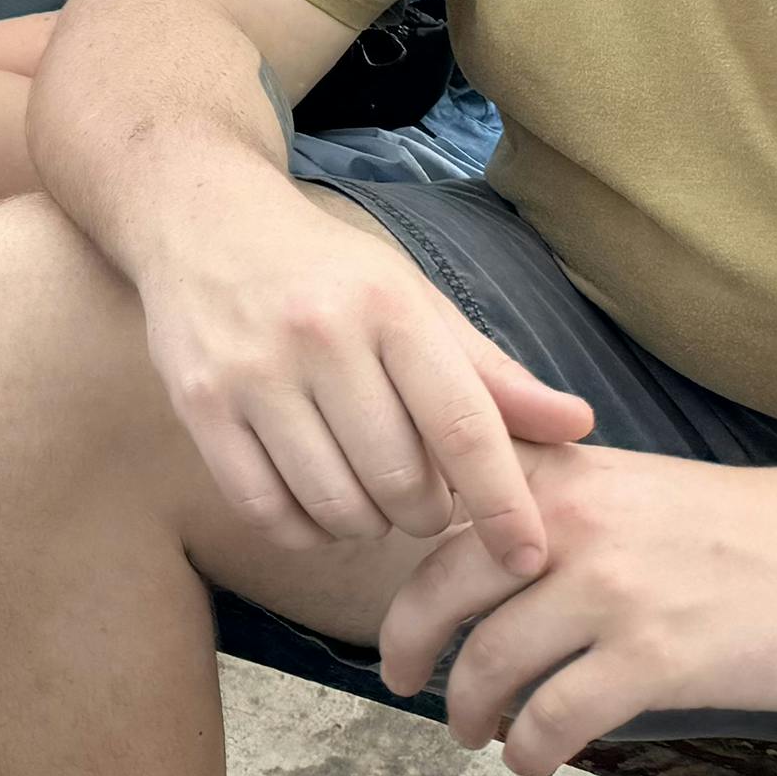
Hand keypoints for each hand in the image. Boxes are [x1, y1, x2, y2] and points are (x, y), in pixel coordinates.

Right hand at [137, 186, 595, 570]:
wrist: (202, 219)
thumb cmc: (326, 272)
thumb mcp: (413, 300)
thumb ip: (490, 373)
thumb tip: (579, 425)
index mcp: (389, 307)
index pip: (464, 427)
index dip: (503, 504)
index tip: (529, 557)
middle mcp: (319, 336)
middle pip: (401, 482)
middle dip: (425, 513)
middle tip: (420, 495)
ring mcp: (251, 372)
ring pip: (335, 506)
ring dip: (365, 524)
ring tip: (366, 494)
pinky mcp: (198, 405)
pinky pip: (266, 511)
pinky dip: (305, 529)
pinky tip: (314, 503)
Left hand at [378, 444, 776, 775]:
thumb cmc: (742, 530)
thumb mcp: (628, 485)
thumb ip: (550, 507)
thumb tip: (473, 556)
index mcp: (558, 476)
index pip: (440, 519)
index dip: (404, 574)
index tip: (397, 617)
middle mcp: (569, 524)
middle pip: (441, 592)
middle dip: (409, 646)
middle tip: (404, 679)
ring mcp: (611, 590)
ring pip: (491, 662)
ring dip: (469, 708)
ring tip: (473, 728)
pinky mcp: (655, 656)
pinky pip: (555, 716)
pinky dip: (529, 745)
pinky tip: (530, 754)